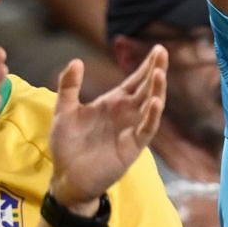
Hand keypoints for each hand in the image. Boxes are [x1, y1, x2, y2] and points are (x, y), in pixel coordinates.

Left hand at [46, 47, 167, 210]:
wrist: (67, 177)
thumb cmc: (67, 146)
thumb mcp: (64, 112)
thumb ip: (69, 87)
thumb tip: (77, 61)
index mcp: (113, 103)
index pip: (135, 80)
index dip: (146, 65)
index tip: (158, 49)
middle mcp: (126, 113)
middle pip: (147, 88)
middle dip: (156, 70)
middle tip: (163, 51)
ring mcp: (131, 128)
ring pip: (151, 105)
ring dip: (156, 89)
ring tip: (159, 73)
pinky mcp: (132, 146)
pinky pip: (146, 129)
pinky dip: (152, 116)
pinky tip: (156, 103)